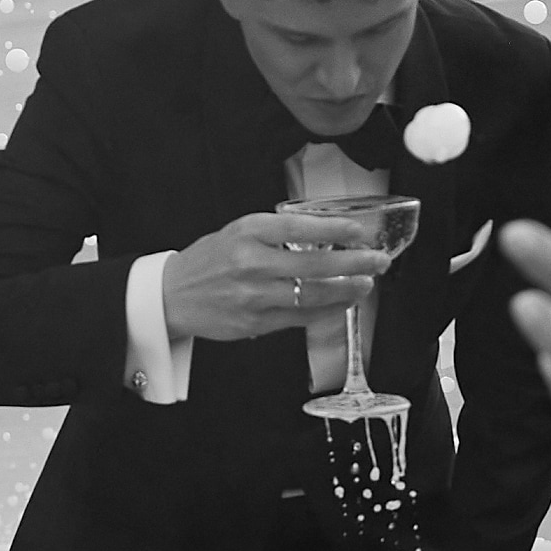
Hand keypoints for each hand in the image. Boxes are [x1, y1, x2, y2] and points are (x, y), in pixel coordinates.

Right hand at [159, 209, 384, 346]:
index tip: (359, 231)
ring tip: (366, 285)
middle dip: (354, 263)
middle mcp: (251, 262)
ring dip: (346, 291)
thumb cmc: (210, 260)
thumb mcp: (239, 231)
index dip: (334, 229)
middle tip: (378, 261)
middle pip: (314, 264)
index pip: (299, 227)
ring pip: (312, 296)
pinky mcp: (255, 322)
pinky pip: (300, 317)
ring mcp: (254, 296)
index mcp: (248, 232)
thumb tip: (327, 232)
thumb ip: (278, 232)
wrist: (173, 295)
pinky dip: (326, 310)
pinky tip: (342, 303)